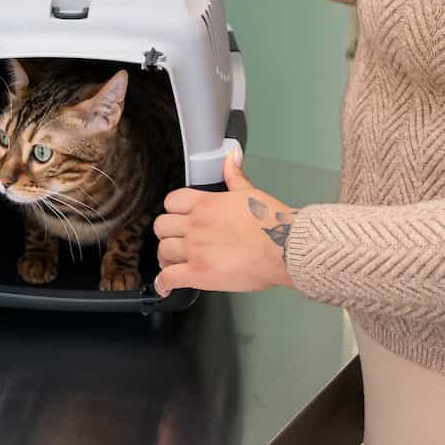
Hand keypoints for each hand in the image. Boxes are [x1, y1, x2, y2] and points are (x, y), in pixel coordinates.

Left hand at [153, 146, 297, 295]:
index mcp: (206, 203)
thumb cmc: (272, 223)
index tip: (177, 219)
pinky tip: (165, 287)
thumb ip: (235, 175)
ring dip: (165, 259)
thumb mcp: (251, 192)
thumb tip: (232, 157)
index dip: (172, 211)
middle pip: (161, 227)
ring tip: (172, 265)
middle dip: (167, 235)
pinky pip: (168, 278)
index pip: (172, 201)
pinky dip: (163, 284)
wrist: (283, 247)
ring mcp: (194, 249)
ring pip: (162, 251)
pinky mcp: (198, 274)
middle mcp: (195, 225)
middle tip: (175, 242)